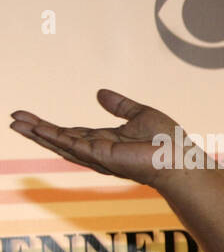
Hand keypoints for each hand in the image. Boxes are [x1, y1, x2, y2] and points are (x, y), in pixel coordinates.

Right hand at [10, 88, 189, 189]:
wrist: (180, 158)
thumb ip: (119, 105)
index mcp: (106, 141)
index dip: (51, 127)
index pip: (72, 133)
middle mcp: (99, 150)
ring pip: (61, 143)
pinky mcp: (102, 156)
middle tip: (13, 120)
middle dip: (36, 130)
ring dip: (38, 133)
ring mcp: (99, 155)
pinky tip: (38, 129)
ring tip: (16, 123)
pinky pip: (73, 145)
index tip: (29, 118)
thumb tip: (99, 93)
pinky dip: (54, 137)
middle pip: (60, 139)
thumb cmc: (168, 141)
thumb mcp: (140, 114)